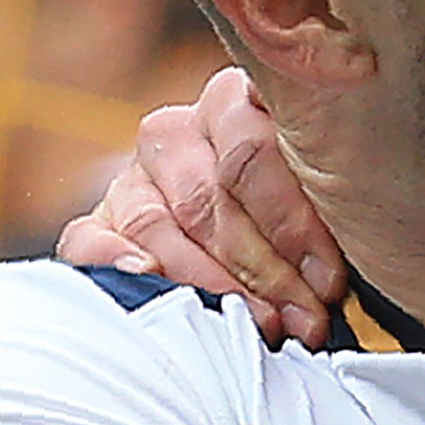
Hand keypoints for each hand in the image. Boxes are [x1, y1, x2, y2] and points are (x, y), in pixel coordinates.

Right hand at [54, 67, 345, 345]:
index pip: (251, 153)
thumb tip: (336, 251)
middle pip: (208, 197)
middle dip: (263, 267)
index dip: (293, 224)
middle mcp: (178, 130)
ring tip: (261, 324)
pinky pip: (88, 240)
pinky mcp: (101, 222)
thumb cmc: (314, 220)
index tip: (330, 280)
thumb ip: (334, 192)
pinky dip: (115, 262)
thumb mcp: (336, 192)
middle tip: (303, 317)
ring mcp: (134, 176)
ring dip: (209, 282)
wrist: (260, 238)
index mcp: (236, 100)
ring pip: (154, 224)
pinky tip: (150, 280)